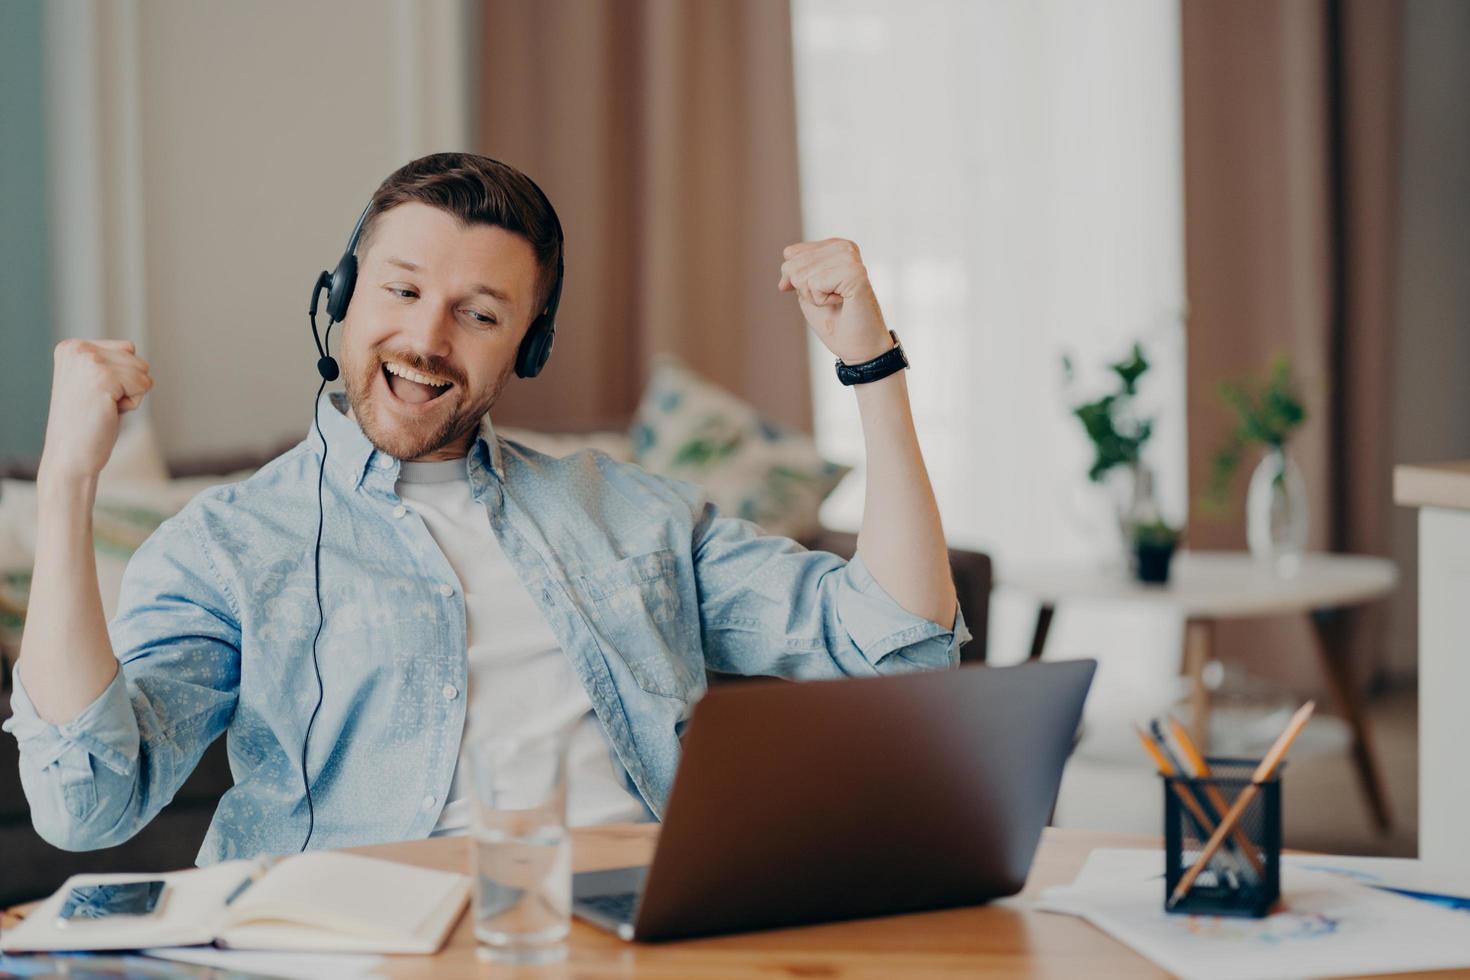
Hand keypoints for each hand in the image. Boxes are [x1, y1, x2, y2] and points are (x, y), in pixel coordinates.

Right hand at [38, 339, 153, 483]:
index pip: (127, 349)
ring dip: (131, 395)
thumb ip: (109, 361)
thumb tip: (131, 346)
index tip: (95, 395)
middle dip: (128, 385)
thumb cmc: (87, 423)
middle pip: (136, 358)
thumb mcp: (93, 382)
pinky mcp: (103, 378)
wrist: (70, 456)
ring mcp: (88, 361)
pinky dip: (133, 403)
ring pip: (143, 371)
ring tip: (103, 408)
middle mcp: (77, 349)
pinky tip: (108, 412)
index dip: (122, 377)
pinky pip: (144, 384)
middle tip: (100, 405)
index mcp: (71, 347)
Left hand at [778, 238, 892, 363]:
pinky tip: (843, 302)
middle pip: (792, 264)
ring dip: (814, 297)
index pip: (790, 253)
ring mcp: (850, 257)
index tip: (820, 292)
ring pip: (801, 275)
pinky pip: (814, 284)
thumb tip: (785, 266)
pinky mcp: (854, 272)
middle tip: (830, 301)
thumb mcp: (807, 293)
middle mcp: (844, 247)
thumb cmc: (836, 321)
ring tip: (838, 302)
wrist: (858, 347)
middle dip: (804, 290)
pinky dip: (822, 301)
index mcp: (834, 246)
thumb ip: (794, 273)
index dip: (794, 280)